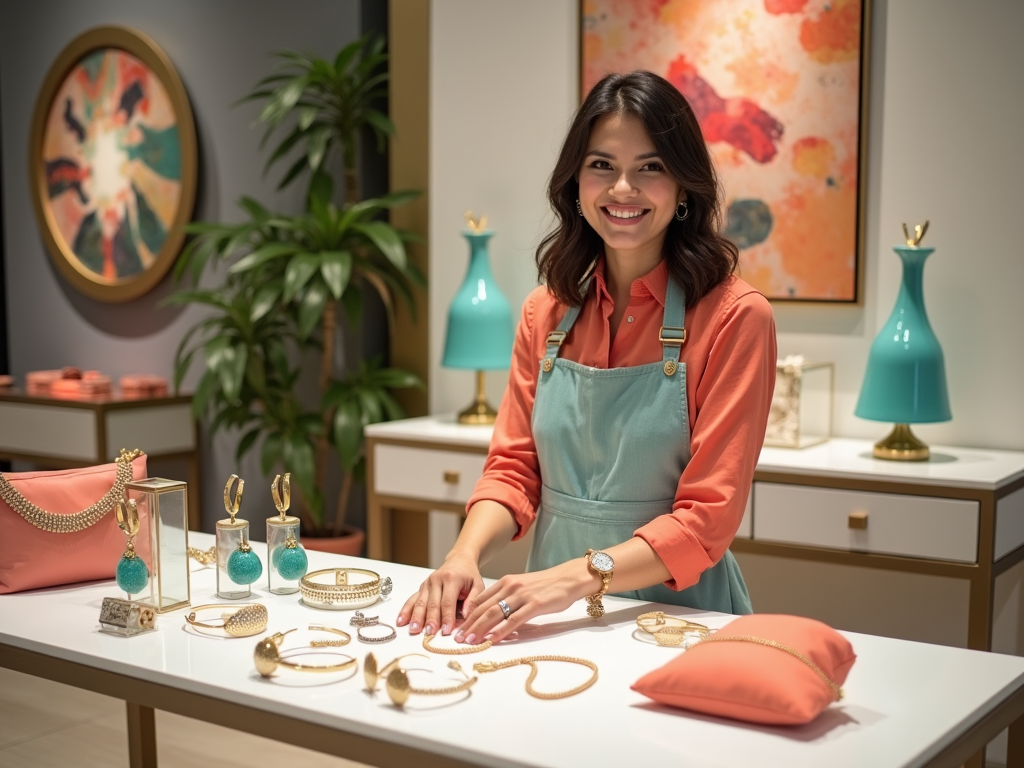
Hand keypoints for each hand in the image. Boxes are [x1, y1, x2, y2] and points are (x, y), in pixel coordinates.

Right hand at [396, 551, 483, 635]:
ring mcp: (427, 583)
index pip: (448, 601)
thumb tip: (467, 617)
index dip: (447, 617)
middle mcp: (436, 580)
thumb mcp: (477, 585)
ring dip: (416, 617)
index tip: (447, 630)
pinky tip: (401, 621)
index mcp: (451, 578)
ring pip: (420, 602)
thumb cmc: (469, 575)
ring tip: (414, 630)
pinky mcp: (422, 587)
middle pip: (432, 603)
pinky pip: (412, 599)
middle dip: (430, 619)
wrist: (459, 560)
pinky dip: (406, 610)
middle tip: (429, 633)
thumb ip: (473, 601)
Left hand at [454, 560, 595, 644]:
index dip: (467, 614)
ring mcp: (522, 596)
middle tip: (458, 639)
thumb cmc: (547, 585)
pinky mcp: (534, 605)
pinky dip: (500, 631)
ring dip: (479, 629)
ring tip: (469, 641)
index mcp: (506, 582)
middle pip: (483, 607)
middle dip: (468, 624)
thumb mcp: (523, 587)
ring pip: (494, 614)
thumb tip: (493, 615)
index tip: (458, 627)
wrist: (569, 578)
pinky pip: (513, 620)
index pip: (480, 599)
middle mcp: (510, 587)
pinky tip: (492, 639)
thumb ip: (507, 598)